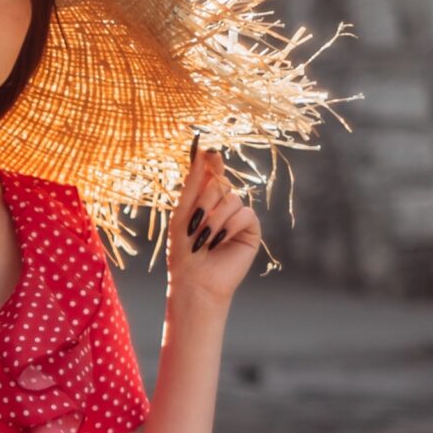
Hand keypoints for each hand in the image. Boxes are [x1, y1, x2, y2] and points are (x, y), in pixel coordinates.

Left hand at [169, 144, 260, 309]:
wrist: (194, 281)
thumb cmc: (183, 251)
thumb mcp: (182, 214)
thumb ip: (194, 184)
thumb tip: (205, 150)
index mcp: (204, 198)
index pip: (212, 171)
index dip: (211, 160)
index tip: (208, 152)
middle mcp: (223, 203)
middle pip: (220, 183)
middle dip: (204, 203)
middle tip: (193, 224)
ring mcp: (238, 216)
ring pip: (232, 199)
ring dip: (214, 219)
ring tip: (203, 240)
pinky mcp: (250, 230)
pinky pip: (245, 214)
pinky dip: (229, 227)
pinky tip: (218, 242)